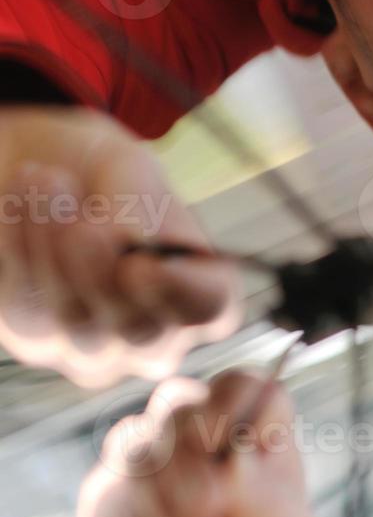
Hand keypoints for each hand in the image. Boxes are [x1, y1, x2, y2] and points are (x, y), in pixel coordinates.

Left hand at [0, 107, 240, 388]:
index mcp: (206, 291)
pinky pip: (28, 311)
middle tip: (82, 226)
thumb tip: (128, 239)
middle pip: (139, 330)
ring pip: (78, 323)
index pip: (208, 308)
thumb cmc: (105, 173)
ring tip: (47, 181)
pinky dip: (21, 251)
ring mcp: (100, 345)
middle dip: (102, 276)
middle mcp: (160, 332)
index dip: (179, 293)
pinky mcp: (40, 340)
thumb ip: (138, 204)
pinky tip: (21, 200)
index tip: (141, 264)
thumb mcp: (131, 170)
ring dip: (54, 251)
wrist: (50, 174)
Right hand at [77, 371, 316, 516]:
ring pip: (139, 459)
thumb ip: (263, 498)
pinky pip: (113, 510)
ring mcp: (146, 465)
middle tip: (211, 511)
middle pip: (178, 409)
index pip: (241, 386)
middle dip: (191, 464)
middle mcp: (197, 435)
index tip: (232, 444)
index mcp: (256, 430)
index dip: (232, 406)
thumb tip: (230, 463)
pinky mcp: (108, 506)